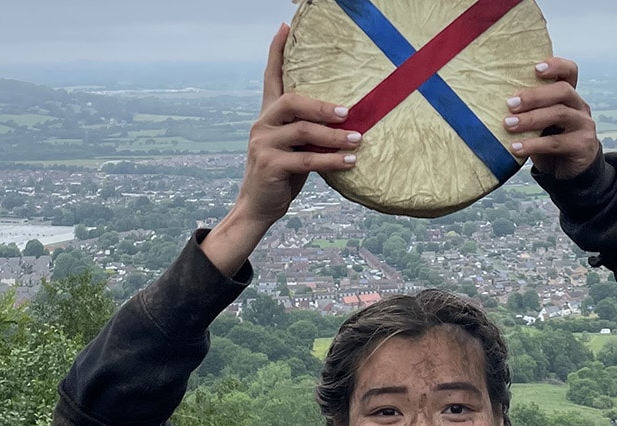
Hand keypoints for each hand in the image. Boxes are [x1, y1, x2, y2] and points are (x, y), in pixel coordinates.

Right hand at [204, 24, 360, 273]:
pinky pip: (306, 160)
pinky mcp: (269, 165)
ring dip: (334, 136)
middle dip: (322, 105)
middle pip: (292, 101)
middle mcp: (262, 124)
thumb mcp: (295, 147)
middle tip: (348, 112)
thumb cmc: (283, 174)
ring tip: (358, 140)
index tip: (285, 28)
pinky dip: (331, 161)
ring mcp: (263, 144)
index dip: (277, 52)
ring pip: (303, 131)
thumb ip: (308, 130)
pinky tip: (350, 162)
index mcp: (268, 116)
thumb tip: (347, 119)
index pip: (271, 77)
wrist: (258, 207)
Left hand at [504, 58, 599, 179]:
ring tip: (508, 125)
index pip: (569, 71)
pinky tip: (516, 147)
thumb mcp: (539, 123)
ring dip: (531, 119)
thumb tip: (493, 101)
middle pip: (562, 91)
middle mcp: (579, 106)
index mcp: (568, 96)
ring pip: (559, 114)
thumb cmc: (548, 142)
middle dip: (534, 96)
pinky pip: (555, 142)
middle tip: (510, 104)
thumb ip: (528, 109)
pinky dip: (533, 145)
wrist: (568, 171)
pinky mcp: (582, 145)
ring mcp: (584, 125)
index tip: (535, 68)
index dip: (556, 65)